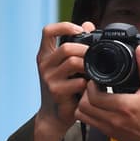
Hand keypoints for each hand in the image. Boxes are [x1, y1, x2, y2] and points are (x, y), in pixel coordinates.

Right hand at [32, 21, 92, 140]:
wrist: (55, 115)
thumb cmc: (64, 88)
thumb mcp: (68, 65)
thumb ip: (77, 45)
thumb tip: (88, 25)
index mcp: (45, 55)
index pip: (48, 31)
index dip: (64, 26)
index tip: (79, 30)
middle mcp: (44, 64)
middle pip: (66, 48)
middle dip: (85, 50)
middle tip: (95, 57)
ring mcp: (49, 78)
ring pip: (73, 62)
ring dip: (88, 66)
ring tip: (94, 71)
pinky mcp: (57, 92)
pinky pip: (79, 81)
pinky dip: (88, 83)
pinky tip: (90, 86)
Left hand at [75, 45, 139, 140]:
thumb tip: (139, 51)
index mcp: (124, 106)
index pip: (94, 96)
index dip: (90, 85)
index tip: (95, 80)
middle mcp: (114, 118)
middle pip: (84, 105)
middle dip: (85, 93)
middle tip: (92, 87)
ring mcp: (109, 127)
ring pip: (83, 116)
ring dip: (84, 104)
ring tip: (92, 97)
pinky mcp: (108, 133)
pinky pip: (89, 123)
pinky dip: (88, 114)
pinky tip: (96, 107)